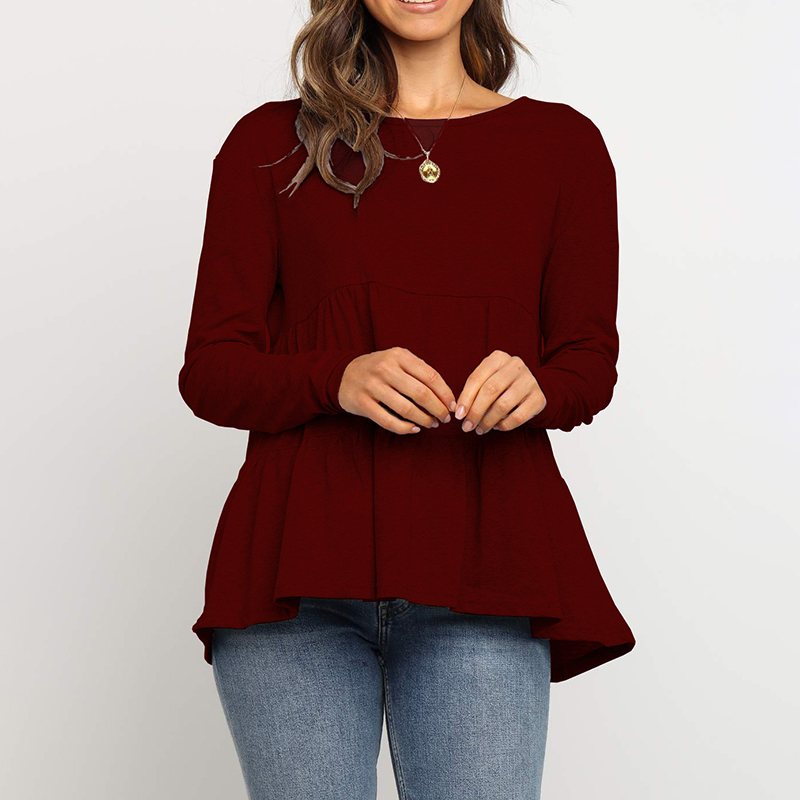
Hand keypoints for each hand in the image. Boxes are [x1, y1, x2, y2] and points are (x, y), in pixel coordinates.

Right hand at [338, 347, 456, 433]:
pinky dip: (405, 428)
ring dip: (424, 420)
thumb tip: (447, 396)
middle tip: (444, 419)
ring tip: (431, 424)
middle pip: (421, 394)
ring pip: (406, 409)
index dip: (445, 394)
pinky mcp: (362, 403)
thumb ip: (420, 372)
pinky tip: (414, 429)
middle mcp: (385, 368)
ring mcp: (372, 386)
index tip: (453, 406)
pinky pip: (388, 421)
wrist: (343, 374)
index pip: (431, 377)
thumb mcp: (398, 361)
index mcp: (399, 355)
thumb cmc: (380, 370)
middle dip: (438, 409)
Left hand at [454, 350, 546, 433]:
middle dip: (475, 412)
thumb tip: (459, 412)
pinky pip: (517, 417)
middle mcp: (515, 366)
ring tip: (480, 429)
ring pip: (503, 405)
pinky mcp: (538, 398)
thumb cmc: (502, 384)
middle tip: (467, 426)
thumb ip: (474, 391)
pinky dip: (504, 425)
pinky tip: (496, 427)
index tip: (458, 415)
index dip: (465, 398)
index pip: (476, 378)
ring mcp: (529, 381)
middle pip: (490, 390)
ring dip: (488, 421)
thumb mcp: (488, 379)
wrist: (533, 386)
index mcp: (498, 358)